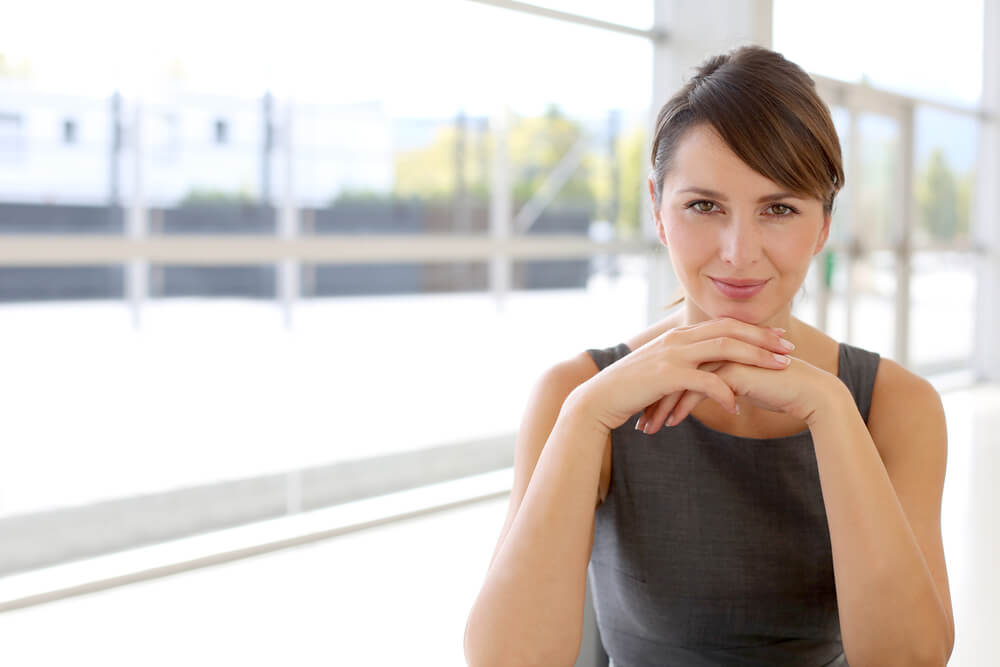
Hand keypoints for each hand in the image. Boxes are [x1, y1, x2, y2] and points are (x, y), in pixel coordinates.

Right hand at [570, 317, 795, 432]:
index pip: (724, 325)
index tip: (778, 340)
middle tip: (790, 349)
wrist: (599, 399)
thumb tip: (705, 374)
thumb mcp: (662, 373)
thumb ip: (684, 367)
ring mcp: (672, 355)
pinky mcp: (666, 375)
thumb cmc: (631, 390)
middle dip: (764, 339)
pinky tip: (737, 407)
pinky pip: (705, 381)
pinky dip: (724, 393)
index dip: (754, 331)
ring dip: (756, 358)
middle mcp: (678, 339)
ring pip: (724, 350)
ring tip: (780, 369)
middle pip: (730, 331)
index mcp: (679, 336)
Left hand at [639, 349, 840, 434]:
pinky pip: (698, 389)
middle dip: (653, 399)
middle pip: (673, 373)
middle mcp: (716, 348)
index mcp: (715, 347)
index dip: (659, 391)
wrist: (808, 393)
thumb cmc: (776, 391)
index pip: (677, 368)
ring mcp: (724, 357)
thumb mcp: (739, 387)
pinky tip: (673, 424)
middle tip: (640, 422)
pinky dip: (682, 408)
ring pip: (681, 381)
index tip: (645, 411)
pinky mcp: (732, 370)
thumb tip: (698, 395)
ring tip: (650, 428)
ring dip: (663, 406)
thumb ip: (719, 385)